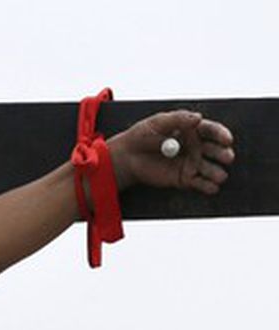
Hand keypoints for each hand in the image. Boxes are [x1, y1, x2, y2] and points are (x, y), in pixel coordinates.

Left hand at [109, 110, 234, 193]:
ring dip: (217, 172)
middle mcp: (196, 147)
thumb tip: (198, 118)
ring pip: (210, 168)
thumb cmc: (142, 136)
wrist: (127, 156)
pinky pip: (199, 183)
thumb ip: (178, 119)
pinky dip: (207, 186)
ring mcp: (192, 163)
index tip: (227, 139)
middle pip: (215, 150)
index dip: (221, 135)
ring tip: (221, 176)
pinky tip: (212, 187)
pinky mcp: (185, 178)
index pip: (212, 131)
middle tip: (227, 157)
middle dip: (223, 154)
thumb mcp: (158, 122)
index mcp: (192, 131)